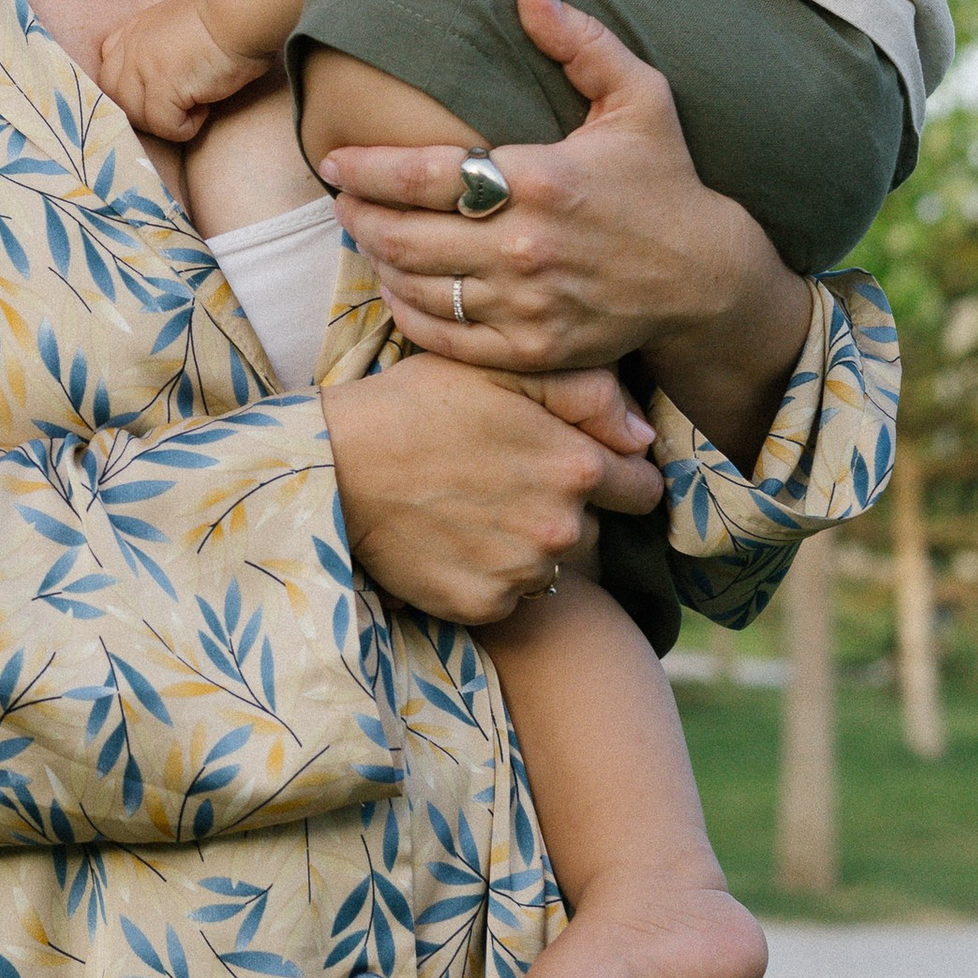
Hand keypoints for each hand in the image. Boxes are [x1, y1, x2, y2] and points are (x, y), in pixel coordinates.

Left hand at [95, 0, 266, 143]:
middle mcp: (132, 46)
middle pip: (112, 96)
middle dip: (140, 110)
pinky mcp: (163, 87)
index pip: (108, 68)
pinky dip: (186, 127)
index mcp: (135, 29)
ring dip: (164, 121)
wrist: (243, 11)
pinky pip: (164, 127)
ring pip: (134, 115)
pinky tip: (205, 108)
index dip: (128, 88)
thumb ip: (160, 44)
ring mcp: (144, 66)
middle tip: (174, 107)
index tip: (156, 92)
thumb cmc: (228, 17)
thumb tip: (166, 77)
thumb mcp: (180, 22)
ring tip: (195, 105)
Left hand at [317, 0, 811, 462]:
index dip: (363, 169)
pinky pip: (443, 336)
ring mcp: (526, 304)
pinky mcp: (531, 350)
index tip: (332, 161)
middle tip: (340, 201)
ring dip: (376, 261)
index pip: (421, 173)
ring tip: (363, 238)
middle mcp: (525, 246)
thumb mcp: (638, 97)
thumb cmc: (666, 181)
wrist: (708, 280)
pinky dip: (407, 312)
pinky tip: (396, 287)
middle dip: (357, 216)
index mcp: (540, 179)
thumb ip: (578, 39)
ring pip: (416, 285)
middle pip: (403, 234)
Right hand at [322, 354, 662, 626]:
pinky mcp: (481, 607)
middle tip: (507, 482)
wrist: (334, 466)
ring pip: (551, 565)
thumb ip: (587, 391)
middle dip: (565, 510)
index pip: (644, 488)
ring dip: (526, 545)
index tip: (582, 466)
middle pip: (595, 530)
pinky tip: (452, 542)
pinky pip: (507, 596)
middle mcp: (560, 529)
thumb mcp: (501, 370)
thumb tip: (642, 434)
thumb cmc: (415, 403)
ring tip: (473, 510)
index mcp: (576, 467)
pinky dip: (487, 575)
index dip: (618, 474)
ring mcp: (521, 574)